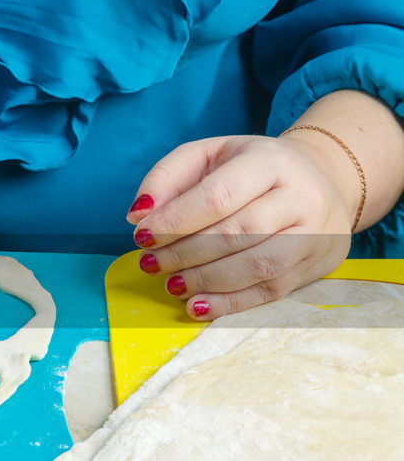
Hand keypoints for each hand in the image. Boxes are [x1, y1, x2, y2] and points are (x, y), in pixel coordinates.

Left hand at [126, 133, 355, 319]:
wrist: (321, 178)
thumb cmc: (248, 169)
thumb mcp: (207, 156)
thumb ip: (167, 178)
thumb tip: (138, 214)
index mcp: (270, 160)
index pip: (219, 196)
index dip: (176, 221)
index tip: (142, 236)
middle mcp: (300, 195)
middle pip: (238, 233)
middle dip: (185, 254)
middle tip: (151, 263)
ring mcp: (315, 232)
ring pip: (259, 265)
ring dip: (206, 281)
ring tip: (172, 284)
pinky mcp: (316, 264)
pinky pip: (272, 291)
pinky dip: (230, 303)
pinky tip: (198, 305)